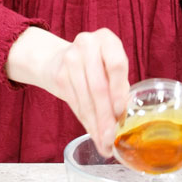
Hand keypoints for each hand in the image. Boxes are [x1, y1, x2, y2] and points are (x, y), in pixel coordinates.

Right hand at [7, 26, 131, 155]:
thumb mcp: (110, 67)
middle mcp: (87, 45)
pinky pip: (74, 103)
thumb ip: (119, 87)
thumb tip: (122, 121)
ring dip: (95, 125)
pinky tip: (93, 132)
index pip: (116, 66)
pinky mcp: (59, 75)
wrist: (58, 58)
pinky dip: (85, 121)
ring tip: (103, 142)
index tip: (119, 113)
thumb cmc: (94, 65)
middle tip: (111, 138)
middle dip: (105, 117)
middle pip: (98, 87)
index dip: (118, 91)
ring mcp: (70, 59)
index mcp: (107, 40)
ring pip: (85, 99)